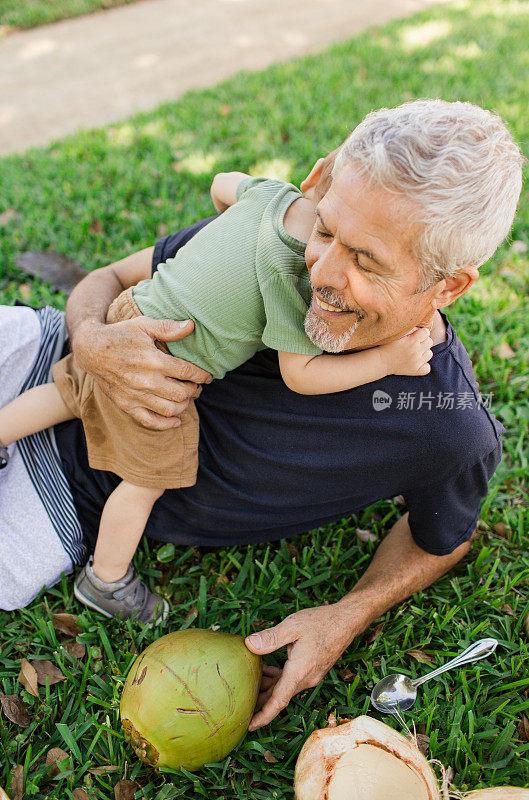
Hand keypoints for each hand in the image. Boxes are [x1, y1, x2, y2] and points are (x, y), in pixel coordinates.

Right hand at [72, 316, 211, 428]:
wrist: (90, 350)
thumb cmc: (120, 335)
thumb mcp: (143, 325)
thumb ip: (168, 327)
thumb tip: (191, 325)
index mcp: (152, 360)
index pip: (187, 372)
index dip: (201, 375)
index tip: (207, 375)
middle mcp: (145, 381)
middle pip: (181, 393)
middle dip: (194, 390)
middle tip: (196, 385)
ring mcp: (135, 395)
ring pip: (170, 409)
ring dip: (184, 405)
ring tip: (186, 396)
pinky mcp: (126, 405)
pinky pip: (149, 421)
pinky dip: (166, 424)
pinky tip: (176, 420)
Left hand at [244, 604, 355, 729]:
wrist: (347, 621)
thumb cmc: (322, 621)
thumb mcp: (293, 625)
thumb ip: (271, 637)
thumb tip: (249, 645)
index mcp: (300, 671)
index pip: (279, 701)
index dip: (263, 715)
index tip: (249, 726)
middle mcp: (306, 679)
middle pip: (279, 697)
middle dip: (260, 701)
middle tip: (240, 702)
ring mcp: (311, 676)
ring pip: (285, 688)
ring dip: (269, 687)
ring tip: (249, 682)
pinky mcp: (313, 671)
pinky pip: (292, 680)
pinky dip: (279, 678)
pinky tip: (268, 668)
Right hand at [380, 327, 432, 375]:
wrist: (380, 361)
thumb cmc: (387, 345)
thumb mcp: (396, 334)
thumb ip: (409, 329)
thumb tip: (419, 328)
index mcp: (412, 341)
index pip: (426, 332)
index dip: (421, 333)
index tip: (415, 335)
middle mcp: (416, 351)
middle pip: (430, 342)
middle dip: (423, 341)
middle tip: (414, 343)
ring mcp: (417, 362)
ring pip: (429, 354)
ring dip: (424, 352)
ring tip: (414, 352)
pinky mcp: (415, 371)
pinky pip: (427, 368)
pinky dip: (424, 365)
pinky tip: (417, 362)